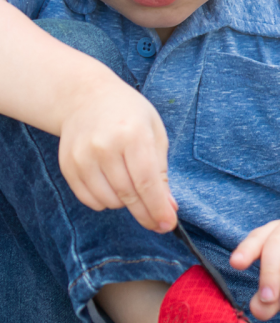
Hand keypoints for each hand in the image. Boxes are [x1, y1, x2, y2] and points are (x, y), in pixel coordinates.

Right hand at [58, 79, 176, 231]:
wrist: (85, 97)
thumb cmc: (129, 115)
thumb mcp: (154, 134)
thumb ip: (162, 171)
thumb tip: (169, 207)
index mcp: (132, 135)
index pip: (147, 182)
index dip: (158, 208)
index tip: (168, 224)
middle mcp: (104, 146)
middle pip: (128, 194)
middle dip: (146, 215)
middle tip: (158, 224)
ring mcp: (82, 156)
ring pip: (109, 200)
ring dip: (126, 204)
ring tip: (132, 189)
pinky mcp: (68, 165)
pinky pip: (89, 199)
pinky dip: (105, 202)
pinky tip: (113, 189)